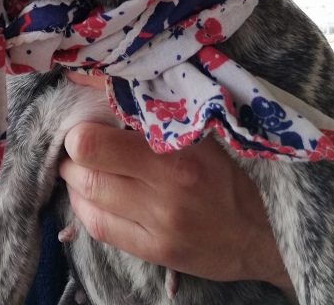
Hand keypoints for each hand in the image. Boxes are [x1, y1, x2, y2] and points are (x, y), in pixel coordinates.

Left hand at [61, 73, 296, 300]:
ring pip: (87, 197)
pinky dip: (84, 206)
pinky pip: (99, 227)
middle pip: (85, 169)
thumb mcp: (198, 134)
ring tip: (81, 165)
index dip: (79, 125)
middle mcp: (164, 192)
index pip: (96, 141)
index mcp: (176, 154)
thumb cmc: (226, 173)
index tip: (81, 114)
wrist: (261, 233)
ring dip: (74, 177)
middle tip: (77, 139)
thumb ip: (154, 114)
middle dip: (72, 150)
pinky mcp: (153, 252)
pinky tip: (89, 194)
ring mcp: (157, 226)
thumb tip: (104, 82)